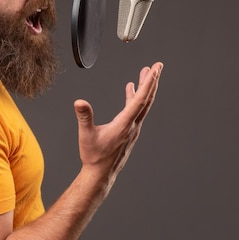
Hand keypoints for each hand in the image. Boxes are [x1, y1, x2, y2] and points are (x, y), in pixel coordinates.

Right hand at [74, 62, 162, 187]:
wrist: (100, 173)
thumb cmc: (94, 156)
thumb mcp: (86, 134)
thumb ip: (84, 117)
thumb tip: (79, 102)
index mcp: (125, 124)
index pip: (140, 100)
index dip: (148, 83)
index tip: (155, 69)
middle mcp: (133, 126)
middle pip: (146, 100)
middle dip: (152, 81)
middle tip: (158, 66)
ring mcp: (132, 129)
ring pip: (143, 105)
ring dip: (145, 88)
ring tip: (147, 73)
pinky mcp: (129, 131)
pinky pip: (136, 111)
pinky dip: (135, 98)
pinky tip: (130, 89)